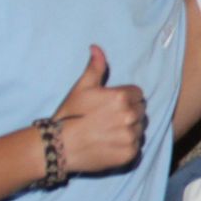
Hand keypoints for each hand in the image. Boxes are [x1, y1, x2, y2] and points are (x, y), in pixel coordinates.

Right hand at [52, 45, 145, 173]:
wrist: (59, 146)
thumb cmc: (70, 114)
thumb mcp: (82, 88)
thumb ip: (95, 68)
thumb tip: (97, 47)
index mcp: (122, 97)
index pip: (137, 94)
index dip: (125, 98)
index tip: (111, 105)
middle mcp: (130, 116)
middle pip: (140, 111)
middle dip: (129, 112)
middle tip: (109, 119)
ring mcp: (131, 136)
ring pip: (140, 128)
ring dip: (129, 129)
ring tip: (109, 132)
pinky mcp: (130, 153)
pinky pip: (137, 146)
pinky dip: (127, 145)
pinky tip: (111, 144)